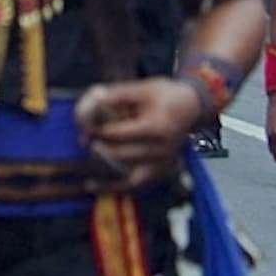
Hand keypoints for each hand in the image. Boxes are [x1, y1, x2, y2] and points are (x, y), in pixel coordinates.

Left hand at [75, 77, 203, 188]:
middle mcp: (161, 150)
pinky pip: (136, 185)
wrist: (192, 107)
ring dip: (104, 171)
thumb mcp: (142, 87)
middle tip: (83, 139)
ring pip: (127, 176)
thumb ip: (116, 96)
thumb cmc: (166, 95)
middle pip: (120, 155)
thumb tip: (91, 102)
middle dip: (97, 147)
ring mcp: (163, 164)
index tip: (83, 125)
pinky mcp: (162, 171)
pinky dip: (115, 188)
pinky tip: (93, 186)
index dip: (96, 130)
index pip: (118, 134)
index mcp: (156, 128)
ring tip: (87, 167)